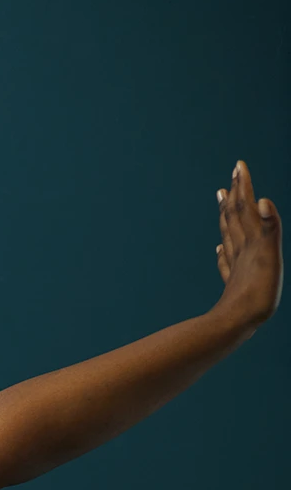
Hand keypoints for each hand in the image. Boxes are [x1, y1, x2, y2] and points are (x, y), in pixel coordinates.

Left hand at [214, 160, 281, 331]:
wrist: (236, 323)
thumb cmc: (256, 293)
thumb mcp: (269, 258)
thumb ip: (269, 229)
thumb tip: (264, 200)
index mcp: (251, 241)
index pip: (245, 207)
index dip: (243, 186)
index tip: (238, 165)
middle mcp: (241, 249)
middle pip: (235, 216)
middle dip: (235, 194)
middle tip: (232, 175)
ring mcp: (236, 265)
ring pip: (229, 234)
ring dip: (227, 215)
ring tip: (223, 201)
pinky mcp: (234, 281)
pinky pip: (227, 260)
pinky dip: (224, 248)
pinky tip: (219, 249)